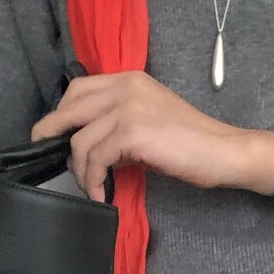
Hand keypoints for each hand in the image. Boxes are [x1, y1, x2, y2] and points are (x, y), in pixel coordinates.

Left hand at [30, 69, 273, 201]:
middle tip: (54, 164)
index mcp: (129, 79)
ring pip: (79, 141)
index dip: (60, 115)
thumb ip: (118, 122)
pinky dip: (93, 181)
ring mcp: (128, 107)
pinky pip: (95, 159)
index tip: (53, 138)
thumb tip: (86, 145)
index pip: (78, 89)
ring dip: (80, 171)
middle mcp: (125, 87)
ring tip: (92, 188)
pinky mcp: (132, 132)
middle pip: (69, 110)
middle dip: (51, 139)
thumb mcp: (149, 120)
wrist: (222, 151)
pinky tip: (101, 194)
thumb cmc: (191, 142)